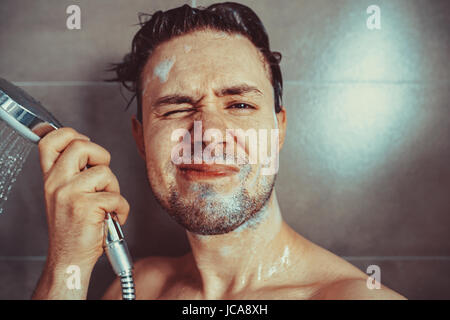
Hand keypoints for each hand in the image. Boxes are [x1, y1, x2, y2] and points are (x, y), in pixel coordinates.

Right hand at [38, 127, 129, 268]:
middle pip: (81, 145)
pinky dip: (121, 209)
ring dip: (114, 188)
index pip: (51, 140)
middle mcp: (56, 183)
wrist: (69, 259)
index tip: (85, 146)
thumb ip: (72, 173)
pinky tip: (112, 217)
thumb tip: (92, 152)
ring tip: (106, 204)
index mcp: (50, 177)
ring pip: (105, 172)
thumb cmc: (73, 228)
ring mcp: (69, 194)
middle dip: (101, 156)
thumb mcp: (63, 195)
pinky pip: (116, 197)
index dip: (71, 134)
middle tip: (102, 176)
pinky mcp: (85, 207)